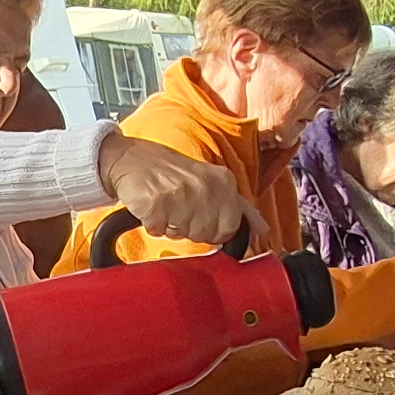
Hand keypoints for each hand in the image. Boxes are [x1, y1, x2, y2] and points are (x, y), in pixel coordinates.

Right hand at [99, 132, 259, 250]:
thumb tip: (262, 229)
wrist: (131, 159)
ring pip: (183, 235)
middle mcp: (205, 186)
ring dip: (171, 226)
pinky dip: (153, 224)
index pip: (232, 226)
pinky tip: (152, 207)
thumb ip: (240, 207)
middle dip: (192, 228)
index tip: (202, 216)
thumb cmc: (170, 172)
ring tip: (166, 205)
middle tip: (180, 208)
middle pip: (208, 234)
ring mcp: (180, 195)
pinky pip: (159, 231)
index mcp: (223, 182)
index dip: (215, 228)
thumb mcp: (212, 181)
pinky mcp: (155, 204)